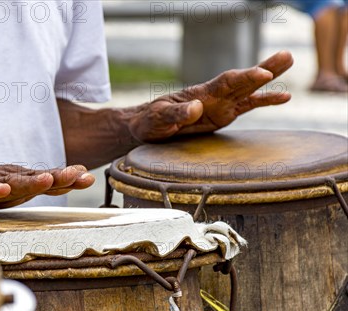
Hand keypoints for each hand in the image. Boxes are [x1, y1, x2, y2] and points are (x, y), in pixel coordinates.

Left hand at [129, 51, 293, 141]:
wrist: (148, 127)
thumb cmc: (151, 121)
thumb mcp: (159, 118)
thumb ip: (177, 114)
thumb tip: (197, 107)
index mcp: (200, 94)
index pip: (226, 82)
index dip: (245, 77)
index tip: (262, 73)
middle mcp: (214, 96)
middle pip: (243, 79)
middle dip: (264, 68)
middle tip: (287, 56)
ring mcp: (221, 104)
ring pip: (249, 89)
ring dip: (269, 78)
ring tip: (290, 61)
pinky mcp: (223, 115)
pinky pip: (248, 106)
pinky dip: (265, 101)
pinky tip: (284, 97)